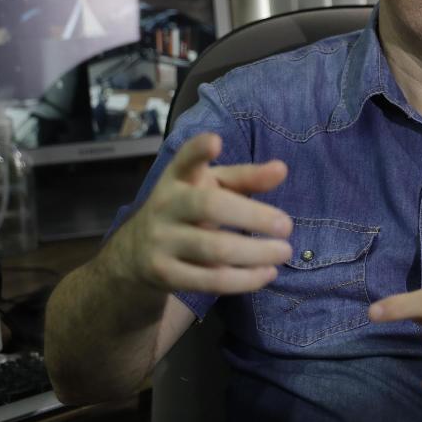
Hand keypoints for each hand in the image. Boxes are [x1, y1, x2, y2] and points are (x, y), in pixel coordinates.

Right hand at [105, 132, 292, 294]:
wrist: (135, 254)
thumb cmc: (188, 211)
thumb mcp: (212, 187)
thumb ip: (246, 177)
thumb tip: (281, 169)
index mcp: (177, 178)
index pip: (184, 160)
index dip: (198, 150)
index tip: (216, 141)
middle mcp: (164, 205)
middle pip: (210, 207)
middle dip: (253, 216)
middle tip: (286, 226)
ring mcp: (161, 241)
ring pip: (215, 249)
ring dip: (256, 253)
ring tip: (284, 252)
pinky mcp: (165, 274)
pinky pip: (210, 280)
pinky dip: (244, 279)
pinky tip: (267, 274)